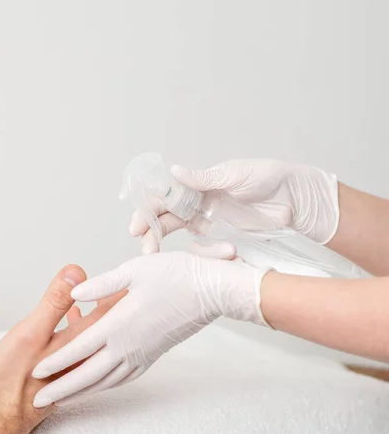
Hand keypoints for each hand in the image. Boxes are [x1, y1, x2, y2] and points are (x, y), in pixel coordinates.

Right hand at [0, 265, 125, 433]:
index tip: (134, 280)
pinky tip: (74, 318)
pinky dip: (84, 330)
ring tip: (102, 296)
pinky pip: (84, 347)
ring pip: (97, 335)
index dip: (122, 294)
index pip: (111, 312)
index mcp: (81, 341)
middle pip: (110, 325)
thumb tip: (76, 272)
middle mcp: (86, 354)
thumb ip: (55, 303)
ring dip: (101, 317)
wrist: (1, 414)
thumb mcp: (31, 332)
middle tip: (125, 285)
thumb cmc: (12, 374)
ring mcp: (78, 365)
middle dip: (116, 305)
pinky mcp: (67, 373)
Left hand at [32, 252, 271, 406]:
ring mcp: (143, 353)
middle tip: (40, 400)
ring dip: (84, 392)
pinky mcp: (155, 355)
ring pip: (107, 380)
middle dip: (62, 388)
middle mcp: (128, 345)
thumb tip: (74, 293)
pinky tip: (103, 385)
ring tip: (65, 399)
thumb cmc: (176, 276)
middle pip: (88, 374)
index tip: (36, 372)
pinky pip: (127, 377)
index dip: (55, 360)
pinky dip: (110, 385)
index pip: (78, 348)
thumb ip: (101, 285)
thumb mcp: (134, 271)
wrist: (212, 292)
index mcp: (118, 323)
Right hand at [130, 159, 339, 256]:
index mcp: (197, 187)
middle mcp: (198, 207)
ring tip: (182, 261)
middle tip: (147, 252)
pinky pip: (208, 252)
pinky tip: (228, 253)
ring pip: (183, 240)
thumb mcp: (236, 174)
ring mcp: (211, 226)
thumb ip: (204, 179)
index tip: (137, 227)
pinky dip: (211, 255)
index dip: (147, 211)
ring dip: (178, 252)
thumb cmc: (270, 178)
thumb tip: (174, 172)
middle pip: (165, 222)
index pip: (163, 198)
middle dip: (151, 236)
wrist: (298, 200)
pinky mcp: (225, 241)